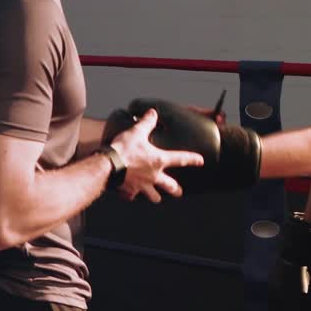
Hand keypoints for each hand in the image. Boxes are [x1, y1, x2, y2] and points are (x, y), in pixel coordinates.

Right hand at [125, 98, 261, 190]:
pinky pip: (133, 195)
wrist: (109, 165)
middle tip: (179, 192)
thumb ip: (146, 123)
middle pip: (169, 185)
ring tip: (157, 198)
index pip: (180, 159)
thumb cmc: (124, 150)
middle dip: (175, 189)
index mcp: (158, 160)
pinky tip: (131, 194)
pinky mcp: (131, 190)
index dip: (192, 159)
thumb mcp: (136, 132)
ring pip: (154, 195)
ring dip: (156, 196)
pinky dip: (132, 195)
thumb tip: (152, 113)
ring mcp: (143, 185)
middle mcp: (154, 175)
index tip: (200, 161)